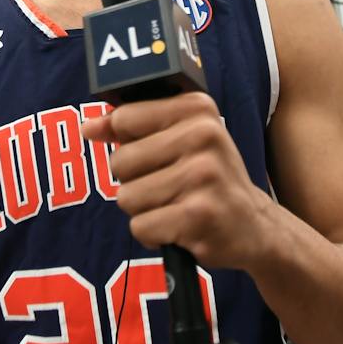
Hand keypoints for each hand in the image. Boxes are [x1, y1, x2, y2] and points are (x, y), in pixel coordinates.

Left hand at [81, 91, 274, 271]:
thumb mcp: (178, 139)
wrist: (254, 225)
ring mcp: (203, 176)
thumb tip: (87, 128)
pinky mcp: (199, 215)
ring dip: (144, 210)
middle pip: (120, 162)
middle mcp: (203, 136)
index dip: (125, 141)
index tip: (149, 154)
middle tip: (169, 186)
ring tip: (176, 206)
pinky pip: (141, 227)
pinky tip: (181, 227)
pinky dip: (153, 234)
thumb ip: (131, 129)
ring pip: (127, 197)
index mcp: (197, 109)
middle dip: (134, 182)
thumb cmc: (207, 178)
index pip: (124, 118)